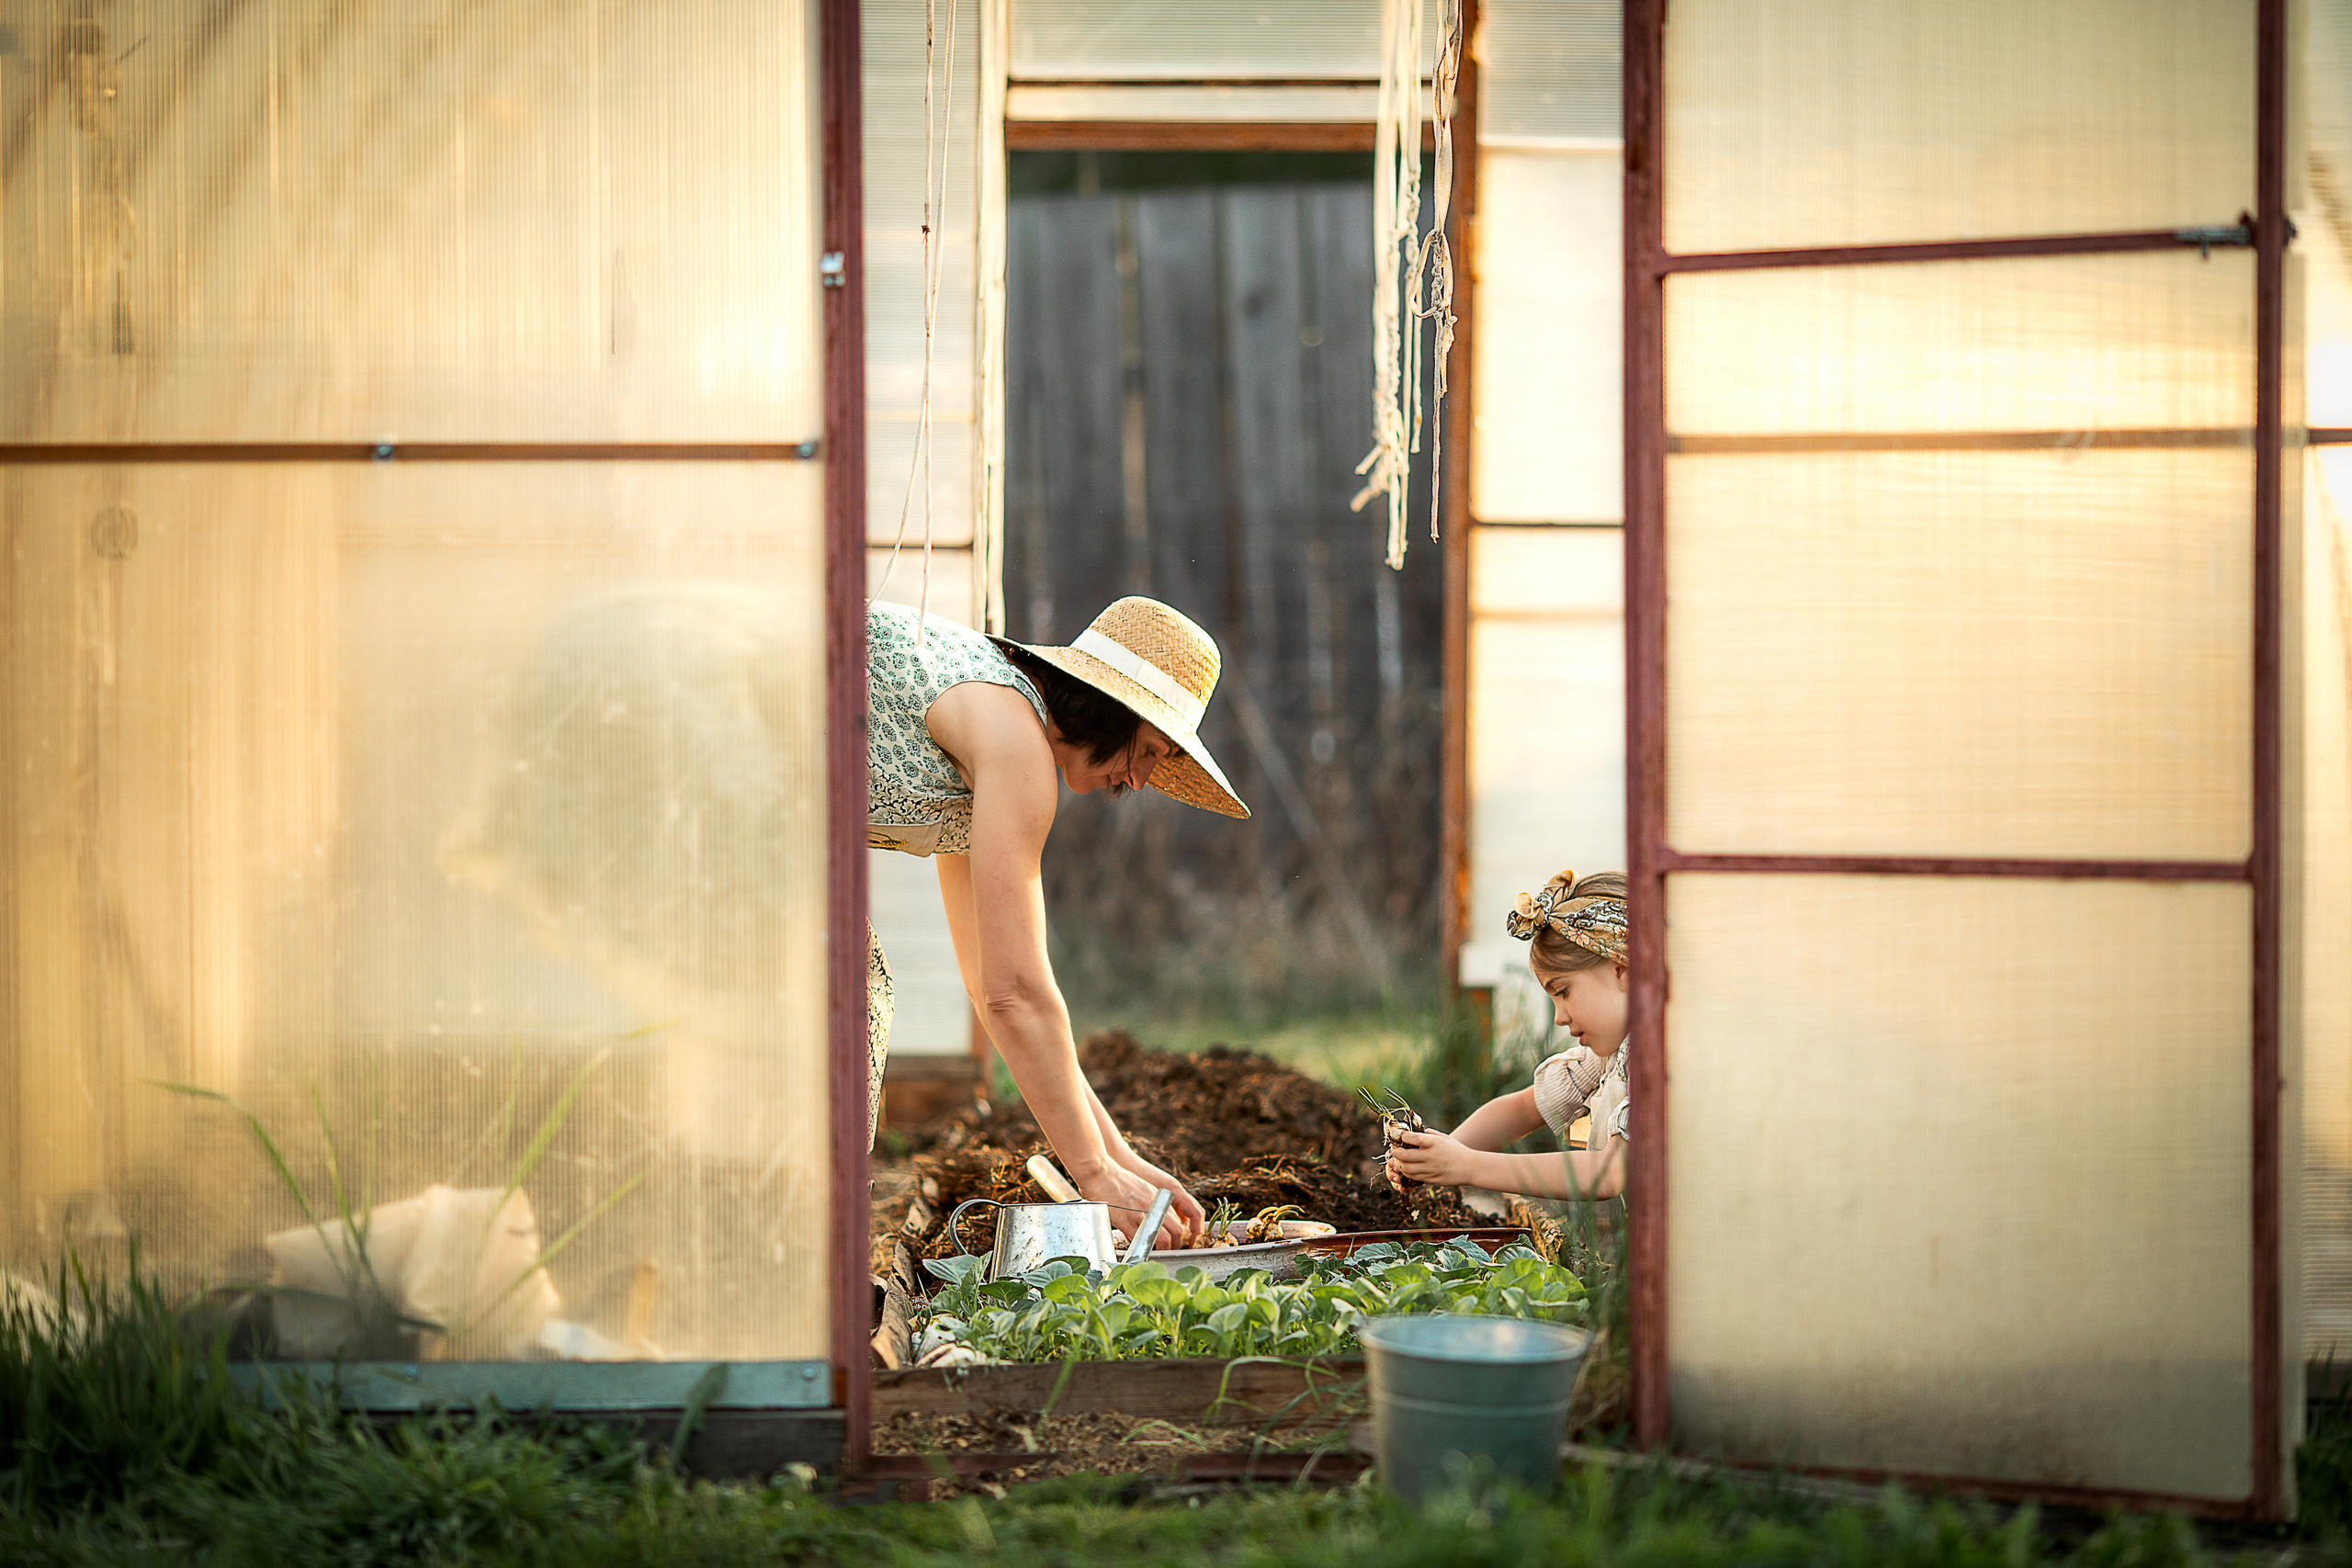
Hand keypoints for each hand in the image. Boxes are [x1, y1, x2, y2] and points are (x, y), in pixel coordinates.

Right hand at [1074, 1161, 1198, 1251]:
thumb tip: (1150, 1218)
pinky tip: (1141, 1251)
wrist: (1100, 1172)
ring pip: (1163, 1237)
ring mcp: (1140, 1214)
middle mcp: (1153, 1205)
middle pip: (1176, 1230)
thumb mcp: (1141, 1187)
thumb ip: (1149, 1202)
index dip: (1177, 1234)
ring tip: (1159, 1254)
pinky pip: (1139, 1239)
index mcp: (1157, 1197)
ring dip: (1164, 1250)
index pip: (1177, 1219)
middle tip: (1170, 1251)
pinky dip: (1142, 1248)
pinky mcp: (1126, 1221)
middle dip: (1176, 1244)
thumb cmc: (1116, 1180)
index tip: (1173, 1241)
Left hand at [1386, 1128, 1482, 1188]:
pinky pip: (1414, 1177)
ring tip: (1397, 1161)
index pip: (1415, 1138)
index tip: (1402, 1137)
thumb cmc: (1457, 1150)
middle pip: (1405, 1156)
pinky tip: (1406, 1169)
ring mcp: (1431, 1169)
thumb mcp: (1444, 1138)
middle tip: (1394, 1152)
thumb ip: (1429, 1134)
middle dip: (1395, 1154)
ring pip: (1406, 1169)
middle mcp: (1432, 1156)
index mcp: (1435, 1143)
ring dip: (1399, 1165)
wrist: (1470, 1168)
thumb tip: (1415, 1132)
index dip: (1404, 1137)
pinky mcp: (1432, 1179)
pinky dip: (1407, 1173)